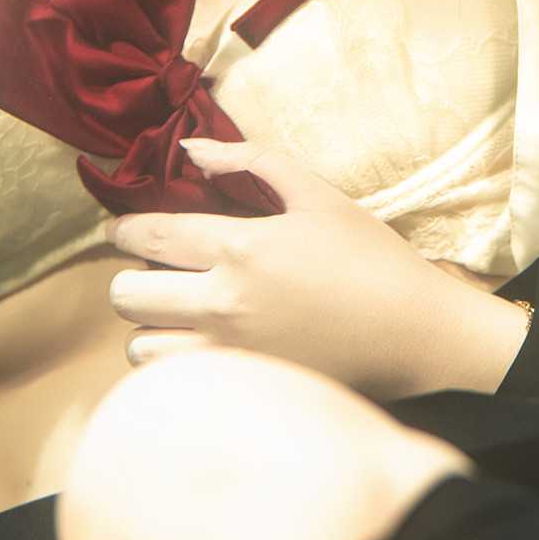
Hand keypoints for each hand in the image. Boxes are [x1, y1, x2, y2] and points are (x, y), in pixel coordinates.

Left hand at [106, 138, 527, 399]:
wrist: (417, 336)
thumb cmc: (373, 261)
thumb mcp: (319, 196)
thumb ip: (251, 163)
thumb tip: (191, 151)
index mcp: (242, 249)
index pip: (148, 236)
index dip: (122, 230)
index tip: (121, 230)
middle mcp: (225, 304)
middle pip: (127, 294)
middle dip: (130, 279)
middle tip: (153, 275)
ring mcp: (231, 354)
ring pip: (140, 345)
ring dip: (149, 327)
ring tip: (177, 316)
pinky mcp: (243, 388)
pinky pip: (173, 380)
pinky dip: (172, 361)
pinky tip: (196, 348)